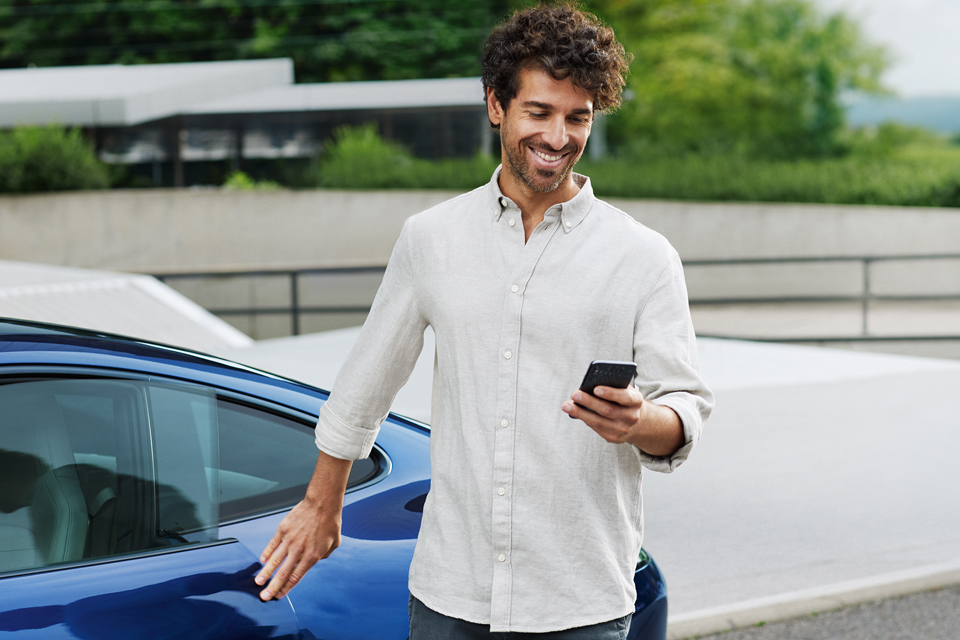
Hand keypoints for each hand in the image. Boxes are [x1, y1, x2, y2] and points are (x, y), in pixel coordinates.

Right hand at [254, 497, 341, 600]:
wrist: (323, 503)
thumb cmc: (330, 522)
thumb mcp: (334, 543)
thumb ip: (323, 555)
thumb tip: (315, 559)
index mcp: (312, 556)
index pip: (296, 577)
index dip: (286, 589)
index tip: (278, 596)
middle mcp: (299, 550)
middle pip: (282, 573)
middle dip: (272, 587)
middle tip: (264, 597)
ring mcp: (289, 540)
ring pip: (274, 560)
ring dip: (265, 573)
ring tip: (258, 582)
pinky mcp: (283, 529)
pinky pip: (273, 544)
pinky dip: (266, 553)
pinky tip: (262, 561)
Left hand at [562, 385, 683, 455]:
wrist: (639, 422)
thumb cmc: (625, 400)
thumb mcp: (626, 390)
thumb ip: (613, 386)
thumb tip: (590, 384)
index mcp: (636, 401)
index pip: (624, 397)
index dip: (611, 393)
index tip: (596, 388)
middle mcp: (631, 417)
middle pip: (607, 410)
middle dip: (589, 402)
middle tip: (574, 394)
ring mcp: (623, 430)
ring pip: (598, 421)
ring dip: (580, 413)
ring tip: (566, 405)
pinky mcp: (613, 438)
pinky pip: (596, 428)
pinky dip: (584, 419)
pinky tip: (574, 412)